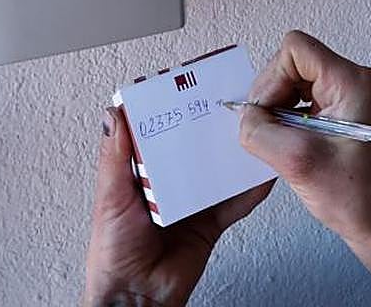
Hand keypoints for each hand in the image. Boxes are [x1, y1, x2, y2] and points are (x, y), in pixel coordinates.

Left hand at [83, 106, 274, 306]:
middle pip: (192, 147)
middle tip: (225, 104)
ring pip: (216, 171)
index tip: (185, 85)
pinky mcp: (209, 223)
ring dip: (231, 155)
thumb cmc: (111, 253)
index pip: (157, 132)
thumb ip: (114, 157)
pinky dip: (249, 190)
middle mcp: (166, 183)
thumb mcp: (109, 197)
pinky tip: (261, 174)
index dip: (170, 109)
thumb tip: (112, 115)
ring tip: (249, 133)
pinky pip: (234, 203)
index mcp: (139, 172)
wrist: (136, 298)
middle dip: (207, 128)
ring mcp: (191, 202)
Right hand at [238, 31, 370, 290]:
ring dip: (280, 111)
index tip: (267, 113)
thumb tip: (245, 116)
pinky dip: (289, 120)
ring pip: (295, 83)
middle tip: (269, 132)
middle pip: (292, 64)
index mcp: (352, 82)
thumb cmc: (359, 198)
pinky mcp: (344, 113)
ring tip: (282, 142)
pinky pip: (304, 101)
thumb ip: (260, 131)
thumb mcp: (297, 162)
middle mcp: (354, 81)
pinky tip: (291, 146)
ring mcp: (351, 96)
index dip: (271, 78)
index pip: (295, 48)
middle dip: (272, 96)